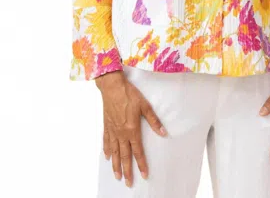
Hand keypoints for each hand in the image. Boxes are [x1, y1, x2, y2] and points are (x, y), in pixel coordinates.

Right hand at [95, 71, 166, 187]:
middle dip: (128, 171)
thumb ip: (154, 121)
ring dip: (116, 165)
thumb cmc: (129, 94)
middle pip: (124, 156)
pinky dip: (106, 151)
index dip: (141, 164)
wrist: (112, 87)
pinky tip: (107, 157)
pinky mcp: (107, 125)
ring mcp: (112, 130)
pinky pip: (106, 141)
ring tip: (117, 176)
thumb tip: (163, 132)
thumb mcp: (145, 106)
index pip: (138, 151)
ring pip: (114, 152)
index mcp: (132, 130)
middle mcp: (121, 133)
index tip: (144, 175)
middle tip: (129, 183)